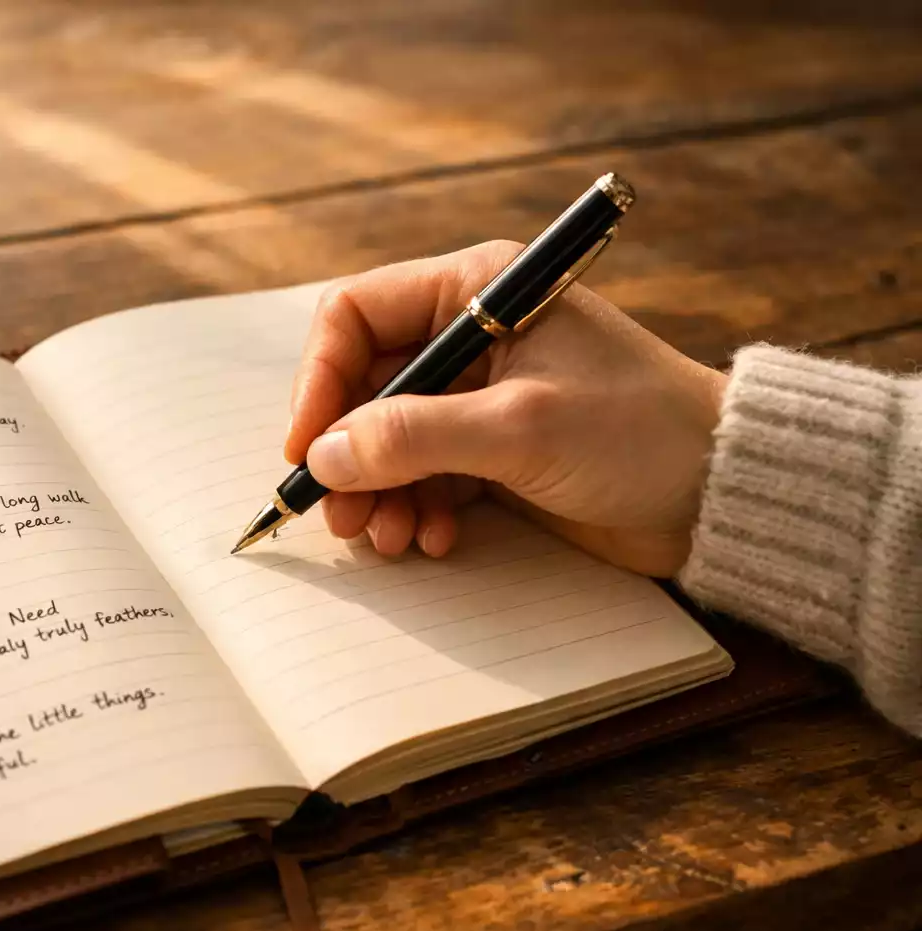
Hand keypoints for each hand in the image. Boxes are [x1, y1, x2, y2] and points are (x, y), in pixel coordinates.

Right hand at [285, 240, 726, 576]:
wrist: (722, 493)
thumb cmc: (640, 433)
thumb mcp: (519, 428)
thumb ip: (413, 437)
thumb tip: (322, 456)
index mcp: (479, 290)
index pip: (356, 316)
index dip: (319, 381)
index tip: (307, 449)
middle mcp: (472, 334)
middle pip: (364, 385)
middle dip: (347, 453)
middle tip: (341, 516)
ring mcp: (482, 395)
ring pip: (388, 437)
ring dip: (378, 491)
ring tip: (390, 539)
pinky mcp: (495, 449)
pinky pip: (425, 474)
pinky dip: (417, 508)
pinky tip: (436, 539)